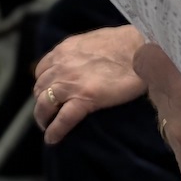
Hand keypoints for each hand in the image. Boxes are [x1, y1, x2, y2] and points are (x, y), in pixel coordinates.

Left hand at [32, 25, 146, 143]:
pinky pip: (62, 119)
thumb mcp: (92, 42)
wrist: (140, 49)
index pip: (42, 71)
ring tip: (46, 127)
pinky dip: (54, 131)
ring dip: (42, 118)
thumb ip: (80, 53)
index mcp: (63, 50)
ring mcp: (70, 83)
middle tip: (47, 113)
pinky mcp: (84, 98)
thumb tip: (82, 62)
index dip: (43, 85)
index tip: (48, 94)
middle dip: (41, 102)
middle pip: (40, 89)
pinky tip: (52, 139)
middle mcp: (61, 66)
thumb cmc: (124, 44)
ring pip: (45, 105)